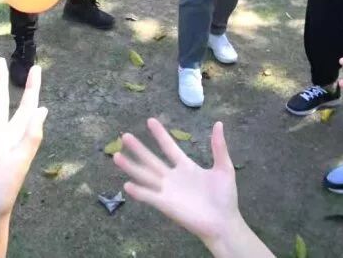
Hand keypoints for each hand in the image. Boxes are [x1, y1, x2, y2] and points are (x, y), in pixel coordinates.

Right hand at [114, 120, 242, 248]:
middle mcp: (173, 177)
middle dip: (138, 148)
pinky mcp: (165, 204)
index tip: (150, 120)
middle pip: (151, 160)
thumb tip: (218, 123)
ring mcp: (167, 191)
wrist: (224, 222)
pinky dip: (138, 191)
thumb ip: (219, 147)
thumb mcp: (224, 168)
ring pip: (145, 176)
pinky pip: (149, 196)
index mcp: (186, 167)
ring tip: (116, 156)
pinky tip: (126, 185)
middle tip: (124, 136)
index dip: (160, 134)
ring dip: (131, 167)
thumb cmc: (225, 197)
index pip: (169, 147)